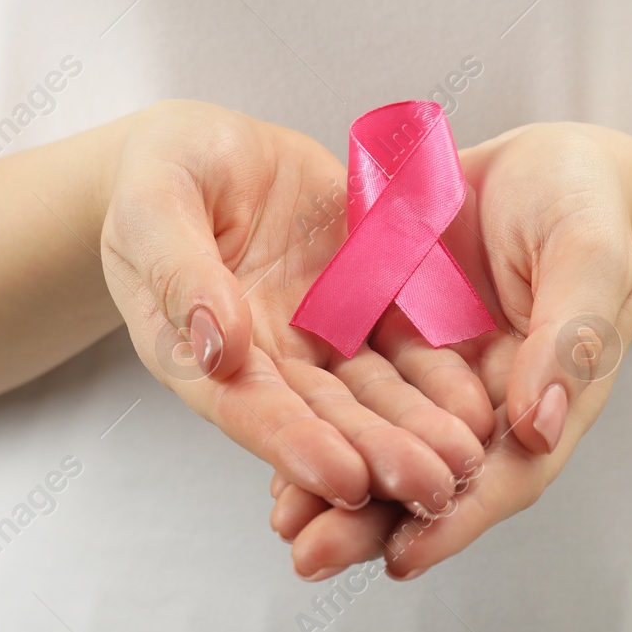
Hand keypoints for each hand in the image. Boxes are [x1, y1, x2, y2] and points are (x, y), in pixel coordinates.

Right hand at [99, 101, 486, 525]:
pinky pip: (409, 333)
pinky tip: (478, 395)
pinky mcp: (367, 292)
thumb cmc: (157, 175)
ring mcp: (321, 328)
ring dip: (421, 426)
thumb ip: (181, 272)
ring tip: (469, 456)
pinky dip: (442, 367)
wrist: (206, 145)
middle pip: (328, 414)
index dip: (296, 445)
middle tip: (435, 486)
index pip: (250, 408)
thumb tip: (219, 347)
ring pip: (378, 388)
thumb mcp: (152, 207)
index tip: (346, 480)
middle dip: (381, 453)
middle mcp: (269, 357)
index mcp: (201, 352)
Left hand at [271, 123, 631, 578]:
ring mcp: (435, 368)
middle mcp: (486, 397)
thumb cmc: (583, 203)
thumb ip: (570, 336)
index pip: (507, 473)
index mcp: (547, 395)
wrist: (540, 157)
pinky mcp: (392, 331)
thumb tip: (538, 427)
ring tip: (282, 523)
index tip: (404, 555)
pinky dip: (318, 415)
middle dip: (373, 519)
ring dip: (334, 481)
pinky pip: (352, 383)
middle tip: (311, 556)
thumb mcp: (588, 255)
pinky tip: (272, 438)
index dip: (458, 516)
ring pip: (383, 437)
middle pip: (431, 472)